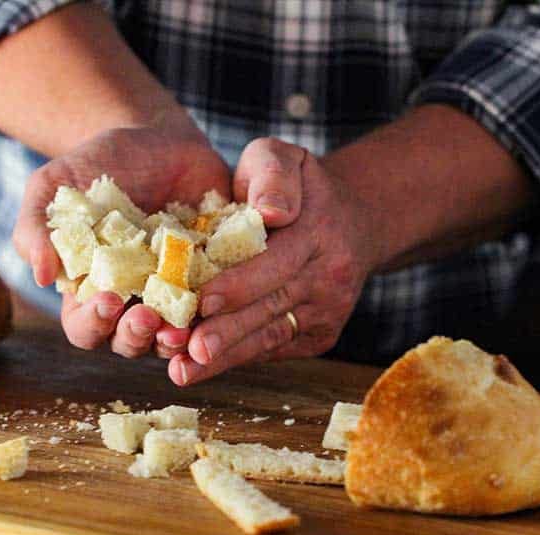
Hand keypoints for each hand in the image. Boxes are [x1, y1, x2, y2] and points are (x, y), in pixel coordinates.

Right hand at [14, 123, 230, 358]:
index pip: (85, 328)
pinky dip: (218, 308)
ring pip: (174, 336)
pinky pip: (217, 305)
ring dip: (177, 338)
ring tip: (184, 326)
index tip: (107, 299)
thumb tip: (40, 275)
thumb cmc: (96, 165)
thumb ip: (35, 228)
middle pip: (130, 342)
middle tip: (147, 316)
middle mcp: (132, 302)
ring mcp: (173, 294)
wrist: (155, 137)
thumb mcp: (53, 186)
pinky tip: (222, 294)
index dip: (94, 324)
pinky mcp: (211, 278)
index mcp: (89, 290)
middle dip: (137, 336)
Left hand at [168, 138, 382, 385]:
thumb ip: (272, 173)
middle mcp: (329, 277)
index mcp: (319, 232)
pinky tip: (200, 367)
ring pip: (270, 337)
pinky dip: (237, 359)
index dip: (238, 284)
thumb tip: (272, 212)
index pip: (275, 262)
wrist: (355, 219)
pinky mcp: (321, 335)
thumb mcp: (284, 158)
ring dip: (226, 358)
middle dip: (226, 332)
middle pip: (270, 307)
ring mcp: (328, 310)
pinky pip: (275, 348)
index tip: (203, 300)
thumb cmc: (298, 186)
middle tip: (189, 351)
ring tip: (185, 371)